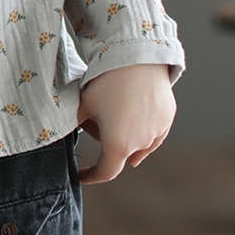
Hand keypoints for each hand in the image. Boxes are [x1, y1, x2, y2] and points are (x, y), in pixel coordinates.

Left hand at [75, 63, 175, 183]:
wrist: (136, 58)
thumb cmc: (106, 83)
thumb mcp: (84, 105)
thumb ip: (76, 125)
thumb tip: (67, 132)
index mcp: (118, 146)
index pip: (105, 172)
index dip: (92, 176)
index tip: (83, 175)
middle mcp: (141, 144)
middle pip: (120, 152)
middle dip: (106, 142)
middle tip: (94, 119)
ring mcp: (157, 131)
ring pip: (138, 143)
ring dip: (126, 136)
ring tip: (113, 110)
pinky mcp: (167, 117)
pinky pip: (153, 131)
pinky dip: (142, 129)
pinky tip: (134, 116)